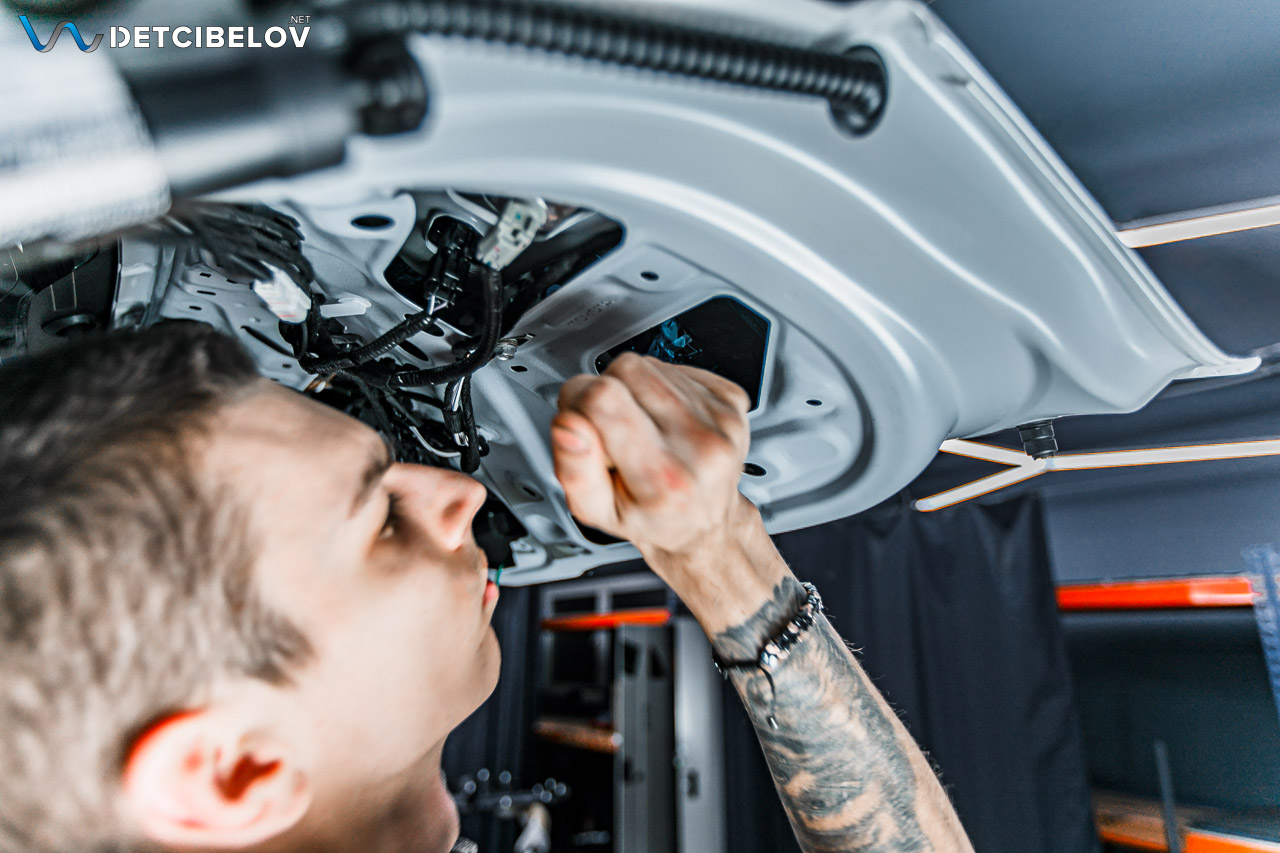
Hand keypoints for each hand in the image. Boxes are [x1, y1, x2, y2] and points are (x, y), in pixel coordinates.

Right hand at [552, 352, 793, 637]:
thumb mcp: (597, 512)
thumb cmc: (652, 518)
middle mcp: (700, 445)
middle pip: (627, 369)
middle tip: (612, 430)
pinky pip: (677, 368)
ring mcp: (721, 420)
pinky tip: (664, 419)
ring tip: (641, 428)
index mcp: (664, 478)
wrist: (704, 523)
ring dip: (635, 389)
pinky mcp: (733, 400)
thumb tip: (569, 425)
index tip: (580, 422)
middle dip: (606, 391)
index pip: (604, 398)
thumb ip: (574, 469)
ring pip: (651, 365)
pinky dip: (662, 388)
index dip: (577, 399)